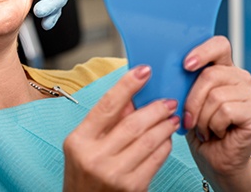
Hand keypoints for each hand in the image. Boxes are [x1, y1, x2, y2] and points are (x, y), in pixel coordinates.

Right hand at [63, 65, 179, 191]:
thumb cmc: (83, 175)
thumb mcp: (84, 145)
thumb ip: (106, 121)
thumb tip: (131, 97)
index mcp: (79, 140)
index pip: (107, 105)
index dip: (127, 85)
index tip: (143, 70)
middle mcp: (95, 157)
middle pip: (133, 123)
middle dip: (155, 108)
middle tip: (168, 101)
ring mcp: (115, 173)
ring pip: (149, 140)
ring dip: (164, 125)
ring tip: (171, 117)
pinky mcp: (133, 187)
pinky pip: (156, 159)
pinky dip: (165, 145)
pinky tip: (167, 138)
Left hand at [183, 36, 250, 190]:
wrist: (213, 159)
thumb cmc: (197, 128)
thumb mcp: (183, 100)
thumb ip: (181, 81)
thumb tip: (162, 70)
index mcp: (221, 68)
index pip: (219, 45)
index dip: (202, 51)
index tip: (186, 65)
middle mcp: (239, 77)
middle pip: (210, 74)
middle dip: (192, 100)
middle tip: (189, 118)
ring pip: (216, 95)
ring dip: (202, 117)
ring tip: (204, 127)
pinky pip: (225, 111)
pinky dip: (213, 125)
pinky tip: (216, 132)